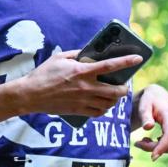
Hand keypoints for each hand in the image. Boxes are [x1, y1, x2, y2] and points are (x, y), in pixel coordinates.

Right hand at [16, 49, 141, 117]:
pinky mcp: (77, 110)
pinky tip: (102, 105)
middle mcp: (86, 87)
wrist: (29, 95)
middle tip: (123, 85)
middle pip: (116, 91)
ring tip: (113, 95)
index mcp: (82, 71)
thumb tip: (88, 53)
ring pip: (109, 103)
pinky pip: (98, 112)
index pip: (111, 66)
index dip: (127, 61)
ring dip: (115, 100)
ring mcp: (82, 100)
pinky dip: (104, 109)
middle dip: (124, 88)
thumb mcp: (59, 58)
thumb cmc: (42, 75)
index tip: (138, 58)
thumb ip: (76, 54)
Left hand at [132, 83, 167, 160]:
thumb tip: (148, 127)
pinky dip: (164, 147)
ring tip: (144, 140)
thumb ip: (145, 116)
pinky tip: (154, 140)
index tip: (152, 157)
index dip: (162, 147)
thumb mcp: (143, 105)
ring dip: (158, 148)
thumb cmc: (148, 100)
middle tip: (138, 142)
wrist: (159, 96)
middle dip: (153, 148)